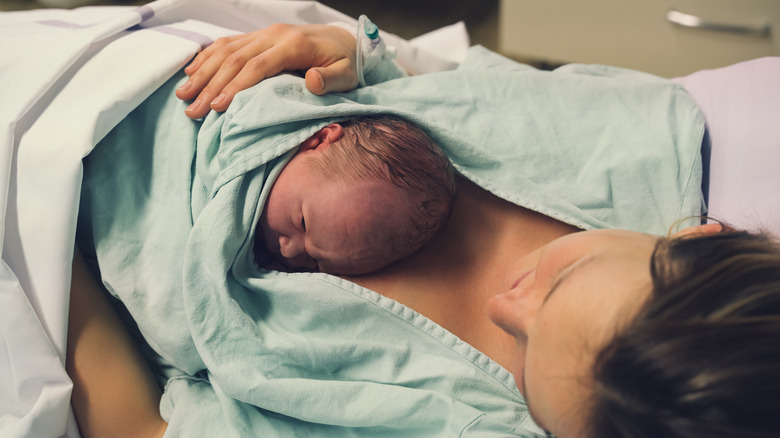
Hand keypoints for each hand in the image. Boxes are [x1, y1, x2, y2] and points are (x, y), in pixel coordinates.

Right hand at [176, 23, 358, 118]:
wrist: (345, 40)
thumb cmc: (346, 63)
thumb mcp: (347, 74)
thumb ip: (331, 79)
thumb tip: (313, 81)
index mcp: (294, 45)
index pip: (257, 66)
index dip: (235, 86)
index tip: (217, 107)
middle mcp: (274, 35)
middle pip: (235, 59)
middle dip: (211, 85)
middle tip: (192, 110)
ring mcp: (264, 33)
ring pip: (226, 50)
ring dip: (203, 72)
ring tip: (183, 94)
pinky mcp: (259, 35)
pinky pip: (228, 43)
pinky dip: (208, 57)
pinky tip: (191, 71)